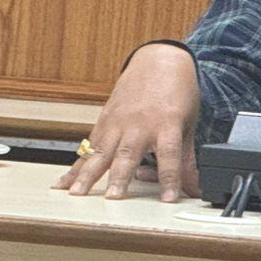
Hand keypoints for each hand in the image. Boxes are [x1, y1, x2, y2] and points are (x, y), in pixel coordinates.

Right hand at [54, 43, 199, 201]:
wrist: (159, 60)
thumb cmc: (176, 92)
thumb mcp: (188, 124)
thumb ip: (187, 160)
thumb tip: (195, 188)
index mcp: (167, 124)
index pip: (170, 156)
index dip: (169, 179)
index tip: (167, 199)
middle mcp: (140, 123)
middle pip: (128, 154)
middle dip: (119, 177)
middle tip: (112, 198)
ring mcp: (119, 121)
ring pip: (101, 151)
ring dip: (88, 173)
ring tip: (77, 192)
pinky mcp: (105, 119)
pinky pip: (90, 144)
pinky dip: (77, 163)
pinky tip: (65, 180)